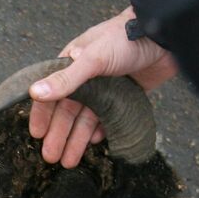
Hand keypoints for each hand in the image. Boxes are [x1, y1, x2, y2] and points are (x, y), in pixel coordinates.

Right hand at [30, 6, 177, 167]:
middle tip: (51, 158)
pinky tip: (94, 143)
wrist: (164, 36)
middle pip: (68, 112)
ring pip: (87, 118)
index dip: (43, 115)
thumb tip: (34, 93)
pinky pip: (108, 119)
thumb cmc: (125, 40)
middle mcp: (87, 78)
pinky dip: (100, 131)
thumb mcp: (92, 58)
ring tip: (69, 161)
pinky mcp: (124, 96)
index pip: (52, 94)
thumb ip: (65, 78)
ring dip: (77, 139)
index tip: (37, 135)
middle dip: (59, 135)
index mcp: (73, 64)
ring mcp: (106, 88)